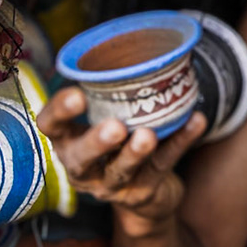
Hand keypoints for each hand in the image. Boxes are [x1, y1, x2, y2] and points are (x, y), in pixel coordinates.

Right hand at [35, 88, 208, 236]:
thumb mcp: (103, 121)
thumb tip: (137, 46)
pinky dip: (181, 141)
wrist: (145, 199)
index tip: (76, 93)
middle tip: (115, 127)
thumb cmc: (118, 145)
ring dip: (135, 153)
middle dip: (97, 143)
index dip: (59, 112)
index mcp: (68, 143)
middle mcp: (84, 168)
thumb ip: (108, 95)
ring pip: (122, 170)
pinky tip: (195, 122)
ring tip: (147, 135)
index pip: (51, 128)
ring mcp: (113, 185)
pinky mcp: (144, 191)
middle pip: (82, 159)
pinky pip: (163, 164)